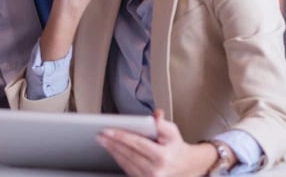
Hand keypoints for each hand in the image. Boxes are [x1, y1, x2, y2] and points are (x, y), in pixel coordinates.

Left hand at [96, 110, 221, 176]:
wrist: (185, 166)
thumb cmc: (176, 147)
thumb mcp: (173, 131)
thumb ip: (162, 123)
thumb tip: (156, 115)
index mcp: (163, 157)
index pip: (137, 144)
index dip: (121, 136)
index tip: (108, 130)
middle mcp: (156, 170)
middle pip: (128, 154)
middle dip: (112, 143)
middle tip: (100, 134)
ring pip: (125, 162)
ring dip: (112, 151)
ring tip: (103, 141)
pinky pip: (127, 169)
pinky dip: (118, 159)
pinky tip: (112, 150)